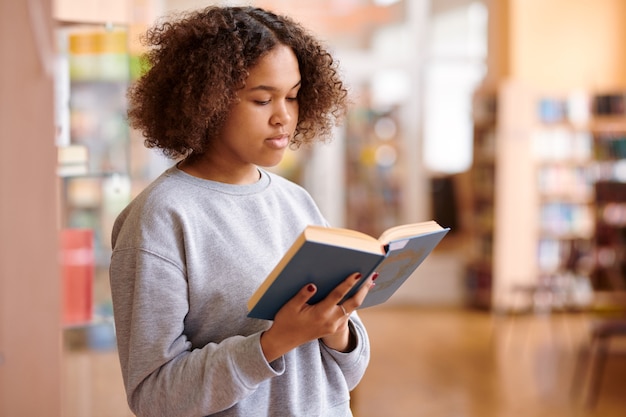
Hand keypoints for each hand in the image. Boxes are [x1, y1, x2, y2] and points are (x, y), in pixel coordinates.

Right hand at [260, 272, 375, 361]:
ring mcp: (334, 326)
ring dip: (360, 295)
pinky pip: (348, 313)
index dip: (348, 283)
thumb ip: (302, 295)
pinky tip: (356, 293)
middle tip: (372, 276)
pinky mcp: (334, 327)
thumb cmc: (286, 321)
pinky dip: (353, 303)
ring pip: (352, 308)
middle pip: (353, 303)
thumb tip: (313, 284)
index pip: (338, 295)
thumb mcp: (290, 306)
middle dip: (363, 289)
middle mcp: (331, 321)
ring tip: (368, 282)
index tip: (358, 274)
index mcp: (320, 314)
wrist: (284, 340)